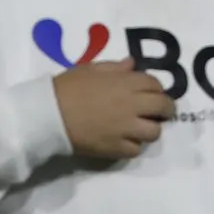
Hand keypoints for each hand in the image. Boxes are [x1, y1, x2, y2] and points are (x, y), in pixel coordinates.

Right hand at [53, 59, 173, 159]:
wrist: (47, 114)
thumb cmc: (66, 87)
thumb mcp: (90, 69)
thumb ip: (115, 67)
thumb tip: (131, 64)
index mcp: (127, 82)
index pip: (156, 84)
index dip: (156, 89)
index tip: (152, 93)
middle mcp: (133, 104)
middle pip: (163, 107)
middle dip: (165, 109)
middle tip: (159, 112)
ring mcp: (126, 127)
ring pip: (154, 132)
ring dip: (150, 129)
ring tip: (141, 129)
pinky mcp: (115, 147)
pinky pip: (136, 150)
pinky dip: (133, 146)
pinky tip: (125, 142)